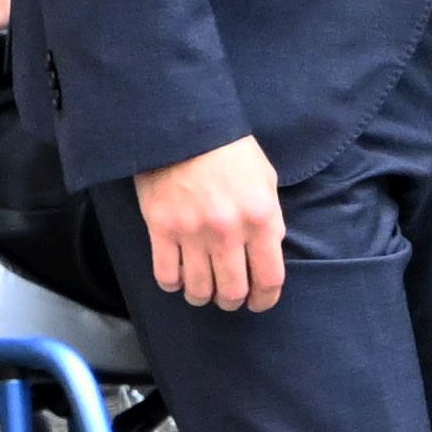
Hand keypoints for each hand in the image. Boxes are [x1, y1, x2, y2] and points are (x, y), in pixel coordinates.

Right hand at [136, 135, 283, 313]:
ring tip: (202, 291)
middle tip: (228, 298)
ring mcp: (192, 232)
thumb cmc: (230, 152)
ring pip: (198, 288)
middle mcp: (228, 231)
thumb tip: (268, 252)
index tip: (260, 303)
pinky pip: (166, 274)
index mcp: (261, 218)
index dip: (265, 299)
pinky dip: (173, 284)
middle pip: (232, 290)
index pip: (269, 277)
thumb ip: (270, 219)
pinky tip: (177, 279)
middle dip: (232, 301)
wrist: (184, 128)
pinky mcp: (161, 229)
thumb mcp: (266, 181)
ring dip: (202, 296)